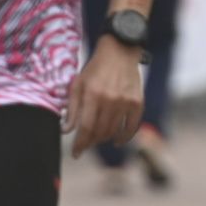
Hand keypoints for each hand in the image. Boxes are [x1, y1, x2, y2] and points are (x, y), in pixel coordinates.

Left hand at [65, 37, 144, 158]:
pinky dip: (125, 137)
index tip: (76, 153)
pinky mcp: (138, 102)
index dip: (80, 144)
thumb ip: (73, 108)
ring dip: (104, 139)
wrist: (120, 52)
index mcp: (93, 95)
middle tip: (85, 145)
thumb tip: (67, 131)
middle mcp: (110, 99)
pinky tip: (117, 141)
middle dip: (90, 142)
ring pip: (114, 130)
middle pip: (99, 131)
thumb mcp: (78, 84)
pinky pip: (132, 126)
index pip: (85, 127)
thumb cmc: (95, 68)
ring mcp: (126, 101)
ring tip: (97, 139)